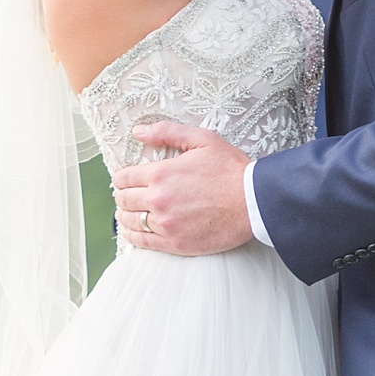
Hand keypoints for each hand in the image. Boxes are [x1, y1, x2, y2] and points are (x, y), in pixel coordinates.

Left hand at [111, 124, 252, 254]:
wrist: (253, 202)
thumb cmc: (231, 170)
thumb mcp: (202, 139)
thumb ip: (167, 132)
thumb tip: (139, 132)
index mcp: (160, 174)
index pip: (124, 178)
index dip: (122, 178)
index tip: (126, 180)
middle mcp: (158, 200)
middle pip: (124, 200)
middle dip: (124, 195)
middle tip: (128, 195)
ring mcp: (165, 224)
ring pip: (129, 221)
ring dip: (125, 215)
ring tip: (128, 213)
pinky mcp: (174, 243)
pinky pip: (142, 242)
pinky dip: (132, 236)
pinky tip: (132, 231)